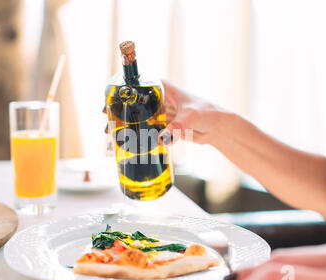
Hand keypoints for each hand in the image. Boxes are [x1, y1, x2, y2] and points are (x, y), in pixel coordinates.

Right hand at [102, 80, 224, 145]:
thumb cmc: (208, 113)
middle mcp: (157, 98)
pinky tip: (126, 146)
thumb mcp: (191, 117)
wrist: (217, 128)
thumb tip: (161, 140)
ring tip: (112, 140)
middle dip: (117, 115)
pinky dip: (135, 137)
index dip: (118, 95)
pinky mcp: (161, 126)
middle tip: (107, 129)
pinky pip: (144, 130)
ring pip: (135, 118)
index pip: (134, 87)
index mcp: (161, 87)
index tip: (107, 106)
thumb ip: (177, 127)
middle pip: (131, 105)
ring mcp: (158, 112)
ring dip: (124, 128)